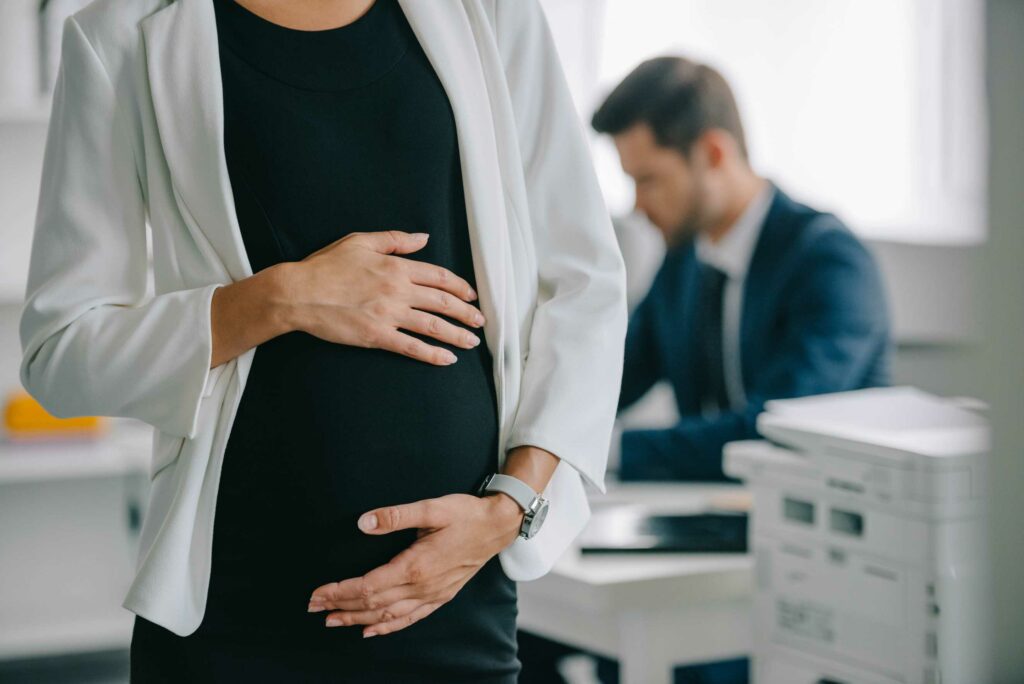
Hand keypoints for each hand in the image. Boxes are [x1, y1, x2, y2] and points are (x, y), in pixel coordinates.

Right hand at [284, 230, 485, 364]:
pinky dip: (432, 354)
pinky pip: (411, 347)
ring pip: (433, 325)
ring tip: (472, 341)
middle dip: (466, 313)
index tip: (471, 296)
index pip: (439, 276)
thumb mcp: (360, 242)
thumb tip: (424, 238)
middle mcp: (397, 290)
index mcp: (395, 267)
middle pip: (442, 302)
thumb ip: (396, 240)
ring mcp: (388, 314)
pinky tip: (447, 358)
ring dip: (457, 334)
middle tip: (480, 321)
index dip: (460, 287)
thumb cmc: (325, 266)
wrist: (298, 293)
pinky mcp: (376, 336)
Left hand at [307, 492, 522, 637]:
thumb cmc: (465, 514)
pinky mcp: (440, 597)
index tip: (316, 593)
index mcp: (415, 566)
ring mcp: (432, 596)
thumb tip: (364, 522)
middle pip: (372, 604)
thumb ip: (396, 515)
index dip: (339, 591)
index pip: (367, 586)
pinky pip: (409, 619)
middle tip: (314, 608)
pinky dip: (387, 627)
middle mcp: (422, 587)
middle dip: (340, 607)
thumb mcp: (432, 508)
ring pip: (388, 616)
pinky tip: (371, 630)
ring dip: (358, 620)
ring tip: (333, 621)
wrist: (498, 527)